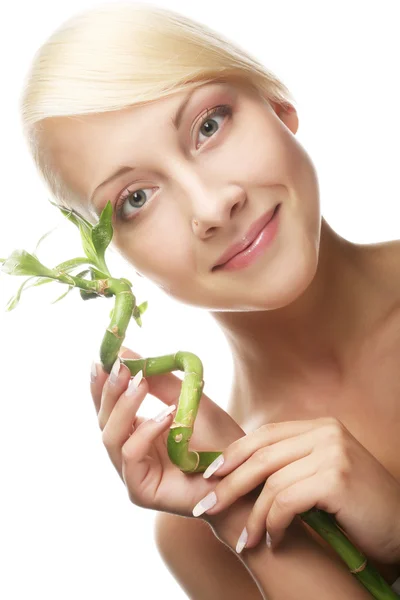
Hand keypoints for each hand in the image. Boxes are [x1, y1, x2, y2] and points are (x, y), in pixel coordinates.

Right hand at [90, 346, 245, 517]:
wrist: (243, 472)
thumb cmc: (217, 439)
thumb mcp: (185, 399)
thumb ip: (157, 380)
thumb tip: (125, 352)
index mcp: (135, 432)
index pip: (108, 406)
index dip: (102, 383)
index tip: (103, 358)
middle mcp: (129, 453)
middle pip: (103, 420)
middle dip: (109, 391)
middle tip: (120, 367)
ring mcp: (132, 474)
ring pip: (110, 437)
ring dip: (124, 407)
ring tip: (140, 383)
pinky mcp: (141, 491)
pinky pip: (131, 457)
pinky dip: (145, 432)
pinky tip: (166, 415)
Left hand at [193, 416, 399, 563]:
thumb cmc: (358, 509)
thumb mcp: (322, 476)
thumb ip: (291, 465)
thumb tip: (239, 473)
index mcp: (320, 427)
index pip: (265, 434)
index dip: (234, 454)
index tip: (210, 474)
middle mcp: (326, 432)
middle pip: (261, 455)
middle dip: (229, 483)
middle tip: (208, 506)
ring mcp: (333, 452)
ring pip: (271, 482)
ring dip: (253, 516)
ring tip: (247, 539)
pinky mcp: (337, 478)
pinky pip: (286, 501)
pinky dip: (273, 524)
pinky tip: (274, 540)